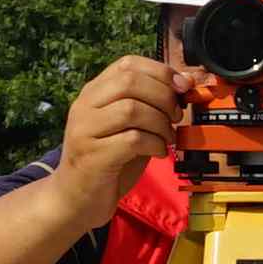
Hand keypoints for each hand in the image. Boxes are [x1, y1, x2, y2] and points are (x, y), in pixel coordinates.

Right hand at [58, 56, 183, 211]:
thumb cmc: (109, 162)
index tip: (182, 87)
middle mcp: (85, 107)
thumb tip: (185, 83)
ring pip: (131, 109)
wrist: (77, 200)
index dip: (160, 71)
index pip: (127, 64)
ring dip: (160, 123)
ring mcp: (85, 130)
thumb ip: (150, 106)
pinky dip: (154, 144)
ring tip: (167, 138)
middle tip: (175, 116)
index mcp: (93, 93)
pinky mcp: (93, 156)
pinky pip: (132, 139)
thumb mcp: (129, 127)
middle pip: (129, 81)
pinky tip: (157, 152)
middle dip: (163, 96)